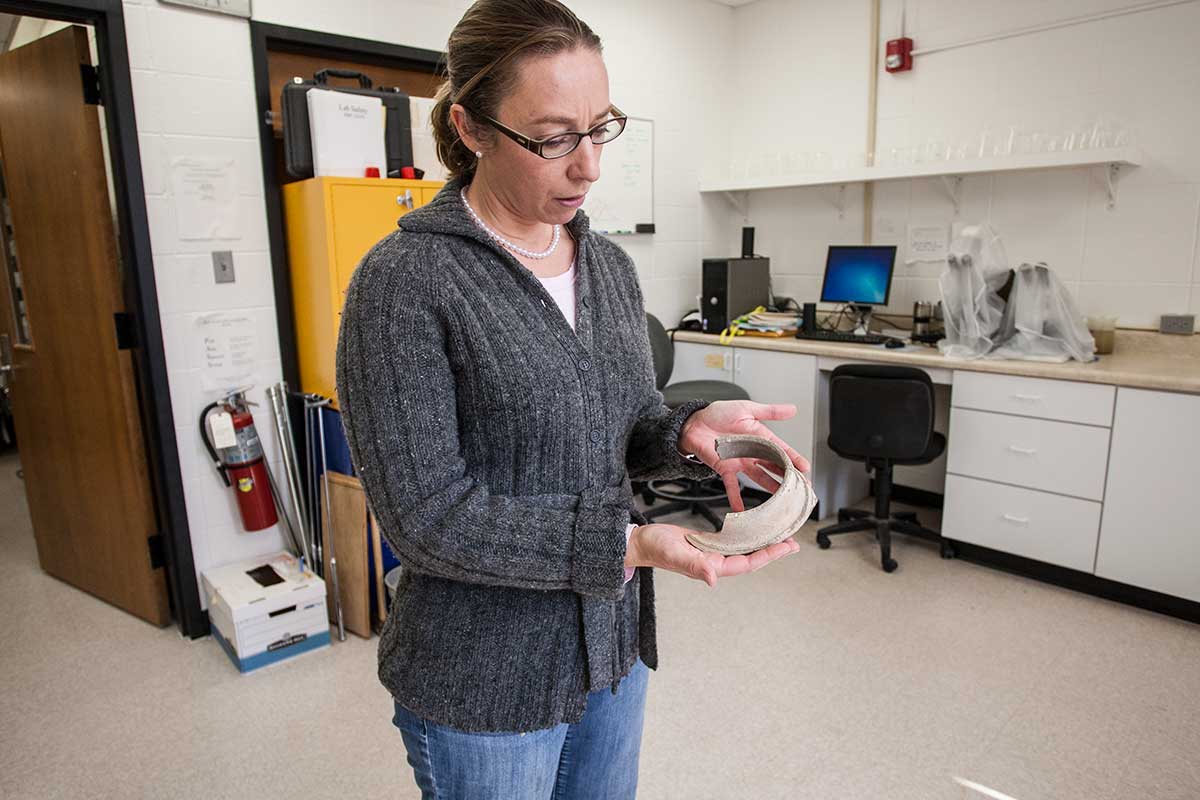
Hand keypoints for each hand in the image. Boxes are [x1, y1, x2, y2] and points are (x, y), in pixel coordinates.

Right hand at [625, 523, 798, 586]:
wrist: (640, 542)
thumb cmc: (655, 548)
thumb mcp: (675, 554)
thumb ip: (694, 566)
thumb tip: (713, 579)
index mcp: (712, 566)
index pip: (747, 562)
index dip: (768, 555)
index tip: (786, 547)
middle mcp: (715, 562)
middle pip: (751, 557)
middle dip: (772, 550)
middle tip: (793, 542)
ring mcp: (711, 554)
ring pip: (743, 549)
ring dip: (761, 543)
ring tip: (780, 536)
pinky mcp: (706, 544)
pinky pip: (731, 541)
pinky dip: (745, 535)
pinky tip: (753, 529)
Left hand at [678, 400, 810, 511]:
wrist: (695, 422)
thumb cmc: (718, 413)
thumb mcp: (747, 408)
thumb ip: (770, 411)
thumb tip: (792, 409)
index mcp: (760, 437)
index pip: (782, 450)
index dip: (795, 459)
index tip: (806, 469)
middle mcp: (752, 452)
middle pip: (774, 467)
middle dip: (788, 478)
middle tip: (800, 489)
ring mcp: (740, 462)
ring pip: (759, 477)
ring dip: (771, 488)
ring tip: (781, 501)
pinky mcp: (725, 469)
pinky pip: (732, 486)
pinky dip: (737, 498)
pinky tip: (743, 510)